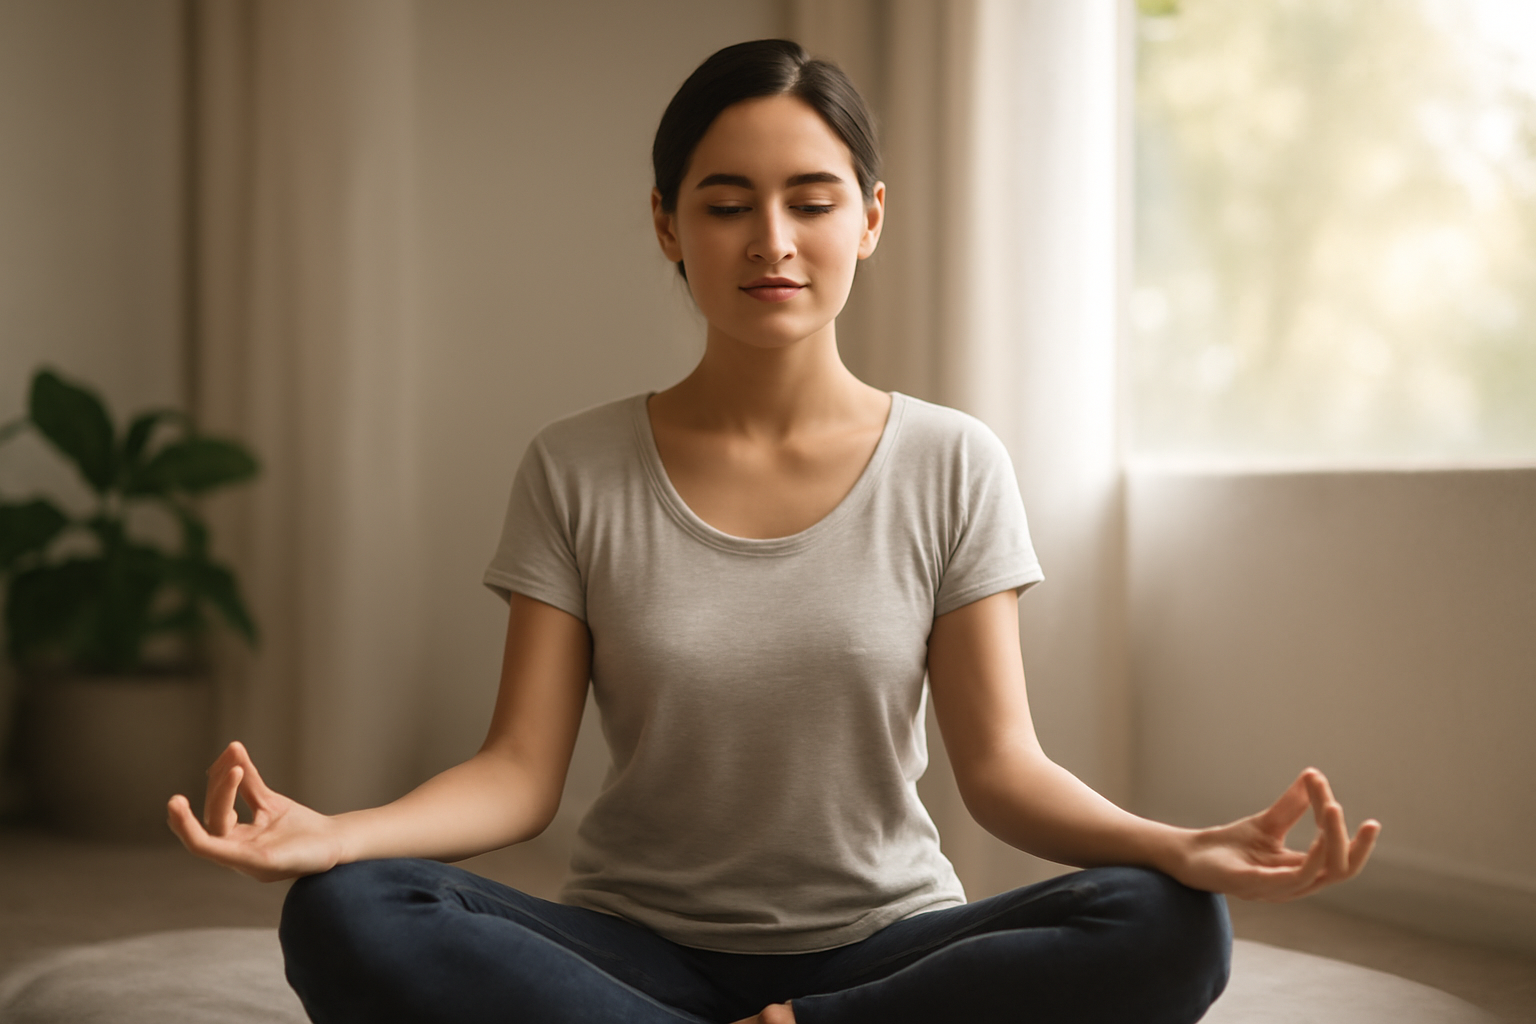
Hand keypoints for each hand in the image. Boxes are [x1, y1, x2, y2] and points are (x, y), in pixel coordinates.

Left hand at [167, 741, 344, 881]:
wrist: (339, 845)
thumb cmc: (311, 859)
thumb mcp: (277, 860)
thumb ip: (249, 853)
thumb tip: (217, 846)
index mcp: (239, 859)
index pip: (201, 842)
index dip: (184, 824)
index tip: (176, 801)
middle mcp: (239, 843)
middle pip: (215, 815)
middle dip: (221, 789)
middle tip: (233, 766)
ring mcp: (252, 824)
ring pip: (227, 798)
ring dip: (226, 774)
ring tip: (233, 750)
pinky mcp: (266, 807)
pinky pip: (249, 786)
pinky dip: (243, 769)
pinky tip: (236, 750)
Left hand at [1173, 768, 1379, 901]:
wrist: (1187, 856)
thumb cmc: (1228, 846)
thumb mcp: (1268, 822)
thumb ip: (1293, 805)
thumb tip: (1314, 774)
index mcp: (1299, 870)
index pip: (1339, 859)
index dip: (1354, 840)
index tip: (1368, 818)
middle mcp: (1293, 884)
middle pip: (1341, 871)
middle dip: (1356, 847)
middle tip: (1368, 823)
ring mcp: (1275, 888)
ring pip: (1322, 874)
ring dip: (1333, 842)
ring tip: (1333, 809)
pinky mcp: (1254, 886)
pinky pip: (1294, 879)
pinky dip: (1311, 859)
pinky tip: (1319, 837)